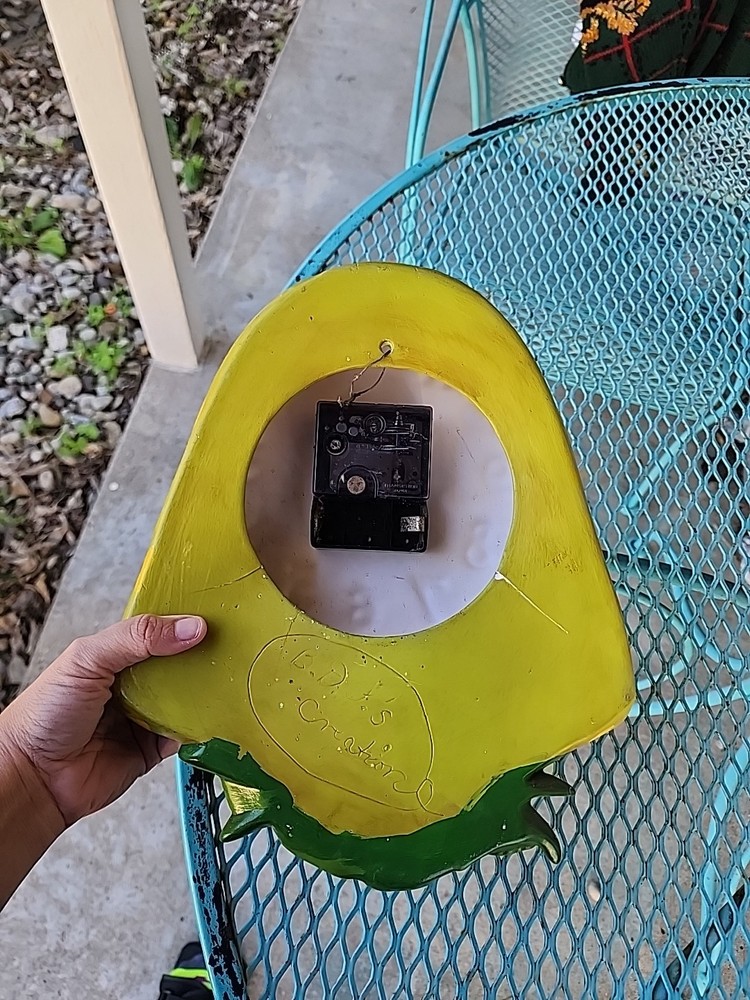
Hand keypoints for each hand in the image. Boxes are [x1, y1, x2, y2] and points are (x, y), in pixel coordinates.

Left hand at [1, 614, 205, 826]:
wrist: (34, 777)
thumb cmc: (44, 715)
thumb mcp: (88, 659)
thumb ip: (137, 638)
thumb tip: (188, 627)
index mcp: (116, 655)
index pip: (157, 631)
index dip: (182, 624)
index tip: (212, 616)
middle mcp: (133, 684)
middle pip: (178, 664)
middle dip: (199, 657)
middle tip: (228, 647)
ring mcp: (144, 716)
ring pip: (187, 699)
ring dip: (203, 692)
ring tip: (226, 679)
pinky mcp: (153, 748)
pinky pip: (185, 735)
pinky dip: (198, 727)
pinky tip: (208, 716)